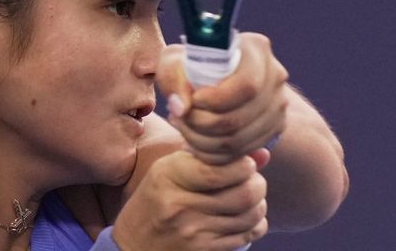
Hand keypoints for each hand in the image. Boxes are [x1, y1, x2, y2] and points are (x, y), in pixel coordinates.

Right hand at [112, 151, 267, 250]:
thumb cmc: (155, 200)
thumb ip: (210, 158)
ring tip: (250, 199)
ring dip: (258, 205)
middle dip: (258, 185)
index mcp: (168, 176)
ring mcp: (192, 231)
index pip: (219, 169)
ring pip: (249, 216)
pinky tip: (245, 218)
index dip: (245, 165)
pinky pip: (245, 236)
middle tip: (254, 181)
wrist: (133, 245)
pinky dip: (254, 225)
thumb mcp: (170, 171)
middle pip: (243, 193)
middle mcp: (179, 204)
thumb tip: (263, 154)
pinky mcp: (202, 250)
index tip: (247, 163)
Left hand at [158, 33, 288, 164]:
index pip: (246, 86)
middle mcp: (275, 76)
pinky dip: (213, 153)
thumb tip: (182, 109)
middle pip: (240, 118)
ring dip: (203, 141)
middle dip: (202, 124)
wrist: (209, 78)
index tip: (193, 100)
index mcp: (256, 49)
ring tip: (183, 128)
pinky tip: (194, 142)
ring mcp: (278, 104)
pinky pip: (242, 152)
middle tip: (180, 118)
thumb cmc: (188, 65)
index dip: (216, 100)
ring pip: (239, 140)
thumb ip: (173, 78)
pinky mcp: (274, 128)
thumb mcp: (173, 62)